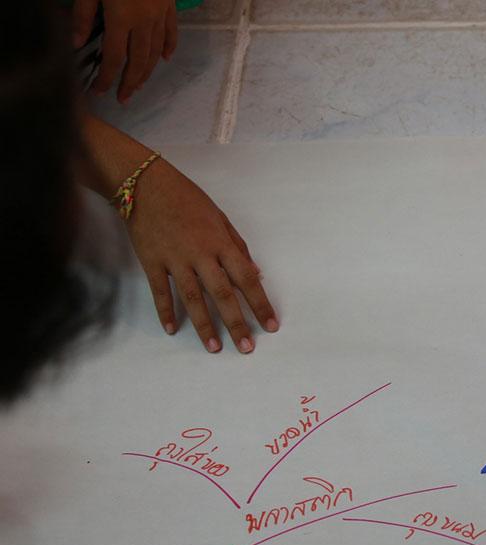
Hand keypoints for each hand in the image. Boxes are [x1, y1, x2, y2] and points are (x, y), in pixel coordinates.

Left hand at [74, 0, 177, 103]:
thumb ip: (82, 14)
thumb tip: (76, 43)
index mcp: (121, 17)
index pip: (114, 56)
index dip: (107, 77)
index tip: (99, 91)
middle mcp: (143, 21)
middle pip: (138, 60)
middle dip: (130, 83)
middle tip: (124, 98)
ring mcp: (159, 14)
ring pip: (155, 50)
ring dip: (148, 70)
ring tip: (140, 85)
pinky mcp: (168, 5)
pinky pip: (172, 31)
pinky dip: (170, 47)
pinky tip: (165, 59)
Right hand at [126, 159, 278, 352]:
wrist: (145, 185)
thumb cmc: (188, 200)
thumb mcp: (221, 218)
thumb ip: (239, 248)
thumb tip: (257, 274)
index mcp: (221, 244)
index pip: (246, 279)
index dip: (260, 304)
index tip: (270, 325)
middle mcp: (200, 254)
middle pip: (222, 294)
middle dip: (236, 323)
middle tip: (246, 347)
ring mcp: (174, 260)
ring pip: (192, 298)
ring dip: (204, 325)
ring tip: (214, 348)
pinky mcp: (151, 261)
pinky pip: (160, 291)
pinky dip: (165, 311)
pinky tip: (171, 329)